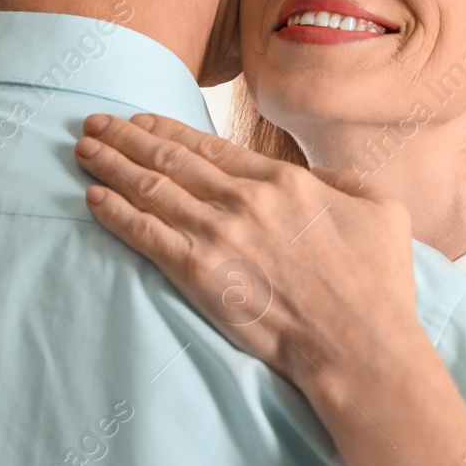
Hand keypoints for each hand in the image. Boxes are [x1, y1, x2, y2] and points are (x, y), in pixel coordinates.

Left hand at [73, 113, 426, 393]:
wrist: (359, 343)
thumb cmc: (378, 283)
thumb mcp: (382, 210)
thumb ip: (344, 180)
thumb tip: (319, 175)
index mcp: (284, 181)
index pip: (211, 147)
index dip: (169, 131)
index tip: (142, 121)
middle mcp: (244, 199)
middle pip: (171, 159)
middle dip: (126, 137)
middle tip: (94, 122)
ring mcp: (219, 235)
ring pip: (151, 188)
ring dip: (111, 165)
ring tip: (83, 149)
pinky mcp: (200, 274)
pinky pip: (146, 234)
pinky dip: (116, 213)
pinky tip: (92, 198)